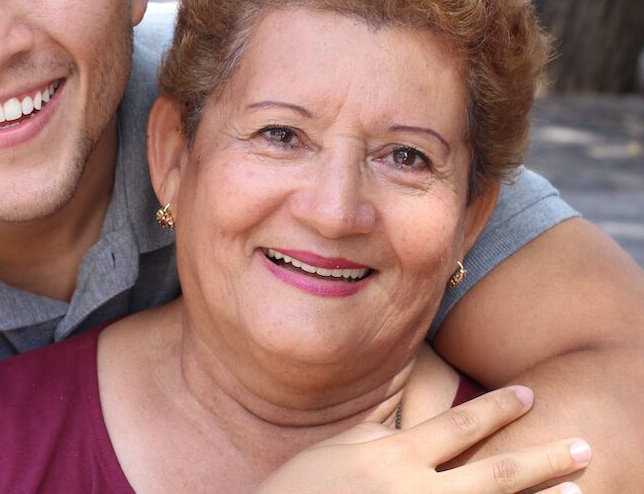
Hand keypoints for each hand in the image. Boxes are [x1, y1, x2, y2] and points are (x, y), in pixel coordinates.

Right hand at [256, 386, 590, 492]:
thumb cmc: (296, 491)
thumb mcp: (334, 450)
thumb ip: (374, 435)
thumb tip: (407, 427)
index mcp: (392, 458)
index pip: (457, 426)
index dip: (497, 409)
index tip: (528, 395)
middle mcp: (414, 491)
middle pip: (493, 473)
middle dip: (541, 459)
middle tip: (582, 448)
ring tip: (574, 489)